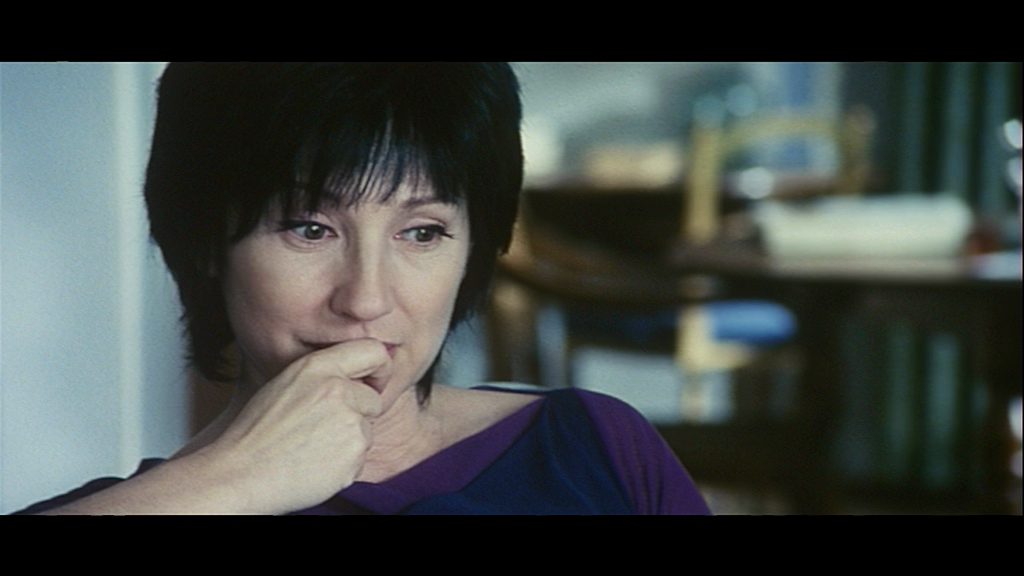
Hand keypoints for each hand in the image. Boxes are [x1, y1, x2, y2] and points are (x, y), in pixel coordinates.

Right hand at [198, 338, 389, 513]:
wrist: (241, 474)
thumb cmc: (259, 433)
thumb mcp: (287, 384)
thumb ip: (324, 375)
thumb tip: (361, 372)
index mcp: (318, 367)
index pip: (374, 350)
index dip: (380, 368)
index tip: (373, 382)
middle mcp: (337, 389)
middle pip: (374, 399)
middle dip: (359, 414)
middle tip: (324, 428)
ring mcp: (348, 421)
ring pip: (367, 430)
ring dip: (349, 441)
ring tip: (312, 446)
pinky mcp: (353, 453)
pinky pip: (361, 457)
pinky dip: (344, 464)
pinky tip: (315, 463)